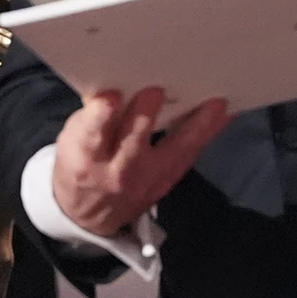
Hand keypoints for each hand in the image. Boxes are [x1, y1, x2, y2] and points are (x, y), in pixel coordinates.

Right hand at [51, 87, 229, 238]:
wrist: (86, 213)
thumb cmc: (80, 162)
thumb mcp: (73, 139)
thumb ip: (95, 116)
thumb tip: (120, 84)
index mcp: (85, 156)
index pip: (92, 136)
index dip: (101, 117)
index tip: (111, 97)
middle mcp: (116, 171)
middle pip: (133, 144)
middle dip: (144, 118)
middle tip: (157, 90)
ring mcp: (146, 180)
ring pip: (173, 152)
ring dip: (196, 127)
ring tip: (216, 105)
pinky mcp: (166, 182)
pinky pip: (189, 157)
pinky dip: (207, 134)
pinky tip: (223, 115)